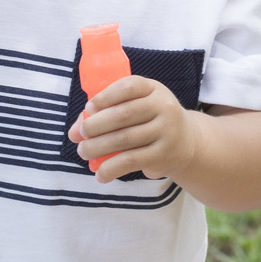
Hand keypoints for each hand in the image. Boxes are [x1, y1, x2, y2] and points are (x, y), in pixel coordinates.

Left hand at [73, 77, 202, 184]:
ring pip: (124, 139)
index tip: (89, 107)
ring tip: (83, 151)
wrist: (186, 142)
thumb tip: (74, 131)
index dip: (106, 97)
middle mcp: (162, 107)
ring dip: (98, 147)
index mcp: (152, 89)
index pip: (128, 87)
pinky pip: (131, 161)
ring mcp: (165, 131)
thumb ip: (106, 112)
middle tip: (80, 134)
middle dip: (96, 125)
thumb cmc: (150, 120)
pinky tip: (100, 174)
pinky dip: (112, 168)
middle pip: (123, 114)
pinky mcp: (163, 155)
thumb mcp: (136, 107)